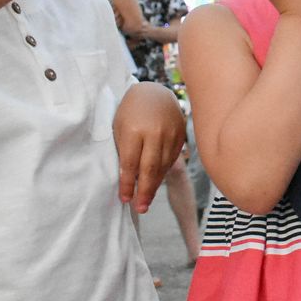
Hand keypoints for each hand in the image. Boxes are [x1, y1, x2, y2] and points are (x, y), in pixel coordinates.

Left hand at [113, 82, 186, 213]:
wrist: (154, 91)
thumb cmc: (130, 111)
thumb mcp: (119, 126)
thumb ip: (124, 150)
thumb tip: (127, 178)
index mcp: (134, 129)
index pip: (130, 164)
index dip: (127, 184)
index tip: (124, 199)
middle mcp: (155, 132)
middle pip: (150, 169)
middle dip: (144, 191)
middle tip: (140, 208)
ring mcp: (171, 133)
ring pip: (163, 166)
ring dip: (155, 185)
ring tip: (147, 200)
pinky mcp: (181, 134)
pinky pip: (172, 158)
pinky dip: (164, 172)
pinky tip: (156, 182)